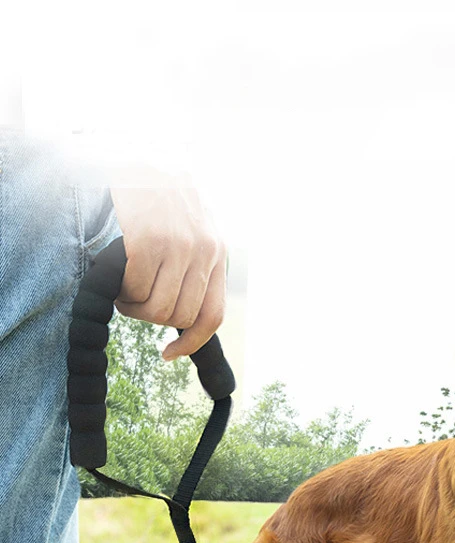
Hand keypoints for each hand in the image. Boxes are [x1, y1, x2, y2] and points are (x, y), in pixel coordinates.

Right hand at [109, 175, 225, 359]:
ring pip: (156, 309)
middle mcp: (206, 251)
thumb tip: (182, 317)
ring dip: (132, 306)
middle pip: (179, 316)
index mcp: (218, 253)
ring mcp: (180, 245)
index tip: (169, 354)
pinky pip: (135, 290)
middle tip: (132, 300)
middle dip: (150, 318)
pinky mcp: (150, 239)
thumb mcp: (191, 230)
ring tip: (123, 285)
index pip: (213, 315)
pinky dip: (120, 290)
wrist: (136, 157)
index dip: (191, 341)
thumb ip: (195, 267)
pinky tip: (115, 273)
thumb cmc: (158, 201)